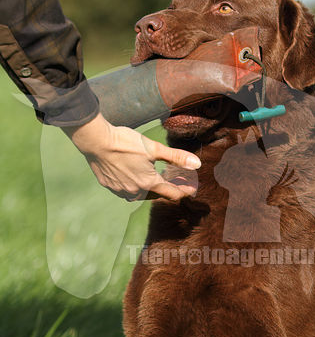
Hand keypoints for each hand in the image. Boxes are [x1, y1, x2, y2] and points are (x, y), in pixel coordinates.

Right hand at [62, 113, 200, 200]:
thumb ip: (176, 157)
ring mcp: (121, 191)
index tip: (192, 188)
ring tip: (157, 178)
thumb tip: (197, 164)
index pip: (172, 193)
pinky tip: (135, 177)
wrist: (96, 141)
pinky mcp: (110, 186)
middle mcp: (135, 192)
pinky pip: (126, 191)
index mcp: (149, 183)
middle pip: (157, 194)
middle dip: (169, 188)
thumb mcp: (154, 148)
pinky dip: (135, 185)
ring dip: (152, 188)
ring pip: (141, 194)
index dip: (184, 191)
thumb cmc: (125, 142)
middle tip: (177, 180)